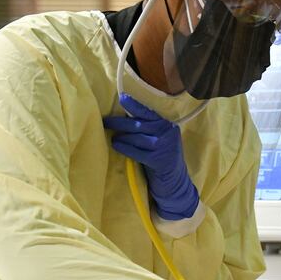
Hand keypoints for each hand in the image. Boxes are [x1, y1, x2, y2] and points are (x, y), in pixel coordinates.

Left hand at [103, 94, 198, 219]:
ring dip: (121, 136)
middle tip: (105, 121)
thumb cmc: (163, 158)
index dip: (134, 105)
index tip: (122, 98)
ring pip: (137, 138)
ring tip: (111, 136)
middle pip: (140, 124)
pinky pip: (137, 152)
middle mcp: (168, 133)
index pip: (149, 112)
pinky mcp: (159, 160)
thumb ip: (150, 129)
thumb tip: (125, 117)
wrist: (175, 181)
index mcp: (168, 125)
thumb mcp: (161, 140)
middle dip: (120, 122)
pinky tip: (116, 145)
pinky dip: (125, 148)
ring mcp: (164, 147)